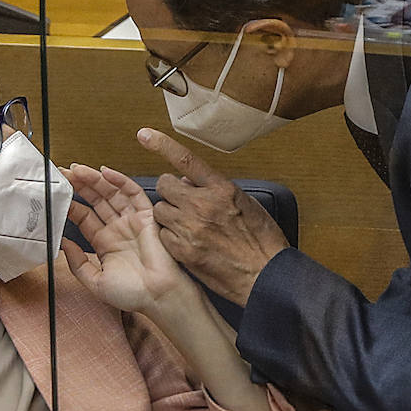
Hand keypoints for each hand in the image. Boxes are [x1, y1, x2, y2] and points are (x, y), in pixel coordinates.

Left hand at [60, 162, 194, 314]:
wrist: (158, 296)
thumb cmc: (132, 294)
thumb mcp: (95, 282)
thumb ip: (77, 263)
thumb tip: (63, 243)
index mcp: (105, 243)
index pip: (84, 216)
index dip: (70, 204)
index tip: (56, 193)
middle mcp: (118, 228)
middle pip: (96, 200)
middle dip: (80, 185)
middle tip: (64, 173)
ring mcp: (132, 221)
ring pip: (111, 193)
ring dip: (95, 180)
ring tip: (78, 170)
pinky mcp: (147, 217)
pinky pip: (134, 194)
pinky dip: (121, 181)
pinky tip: (105, 172)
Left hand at [137, 127, 289, 305]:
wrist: (265, 275)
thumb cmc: (261, 242)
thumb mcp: (247, 205)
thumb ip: (218, 191)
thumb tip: (193, 183)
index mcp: (222, 190)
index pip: (186, 160)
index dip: (162, 145)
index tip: (145, 135)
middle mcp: (203, 205)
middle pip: (164, 185)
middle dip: (170, 192)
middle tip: (181, 202)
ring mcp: (190, 227)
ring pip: (160, 211)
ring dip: (169, 215)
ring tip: (187, 226)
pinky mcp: (183, 250)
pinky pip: (162, 235)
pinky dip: (170, 237)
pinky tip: (187, 243)